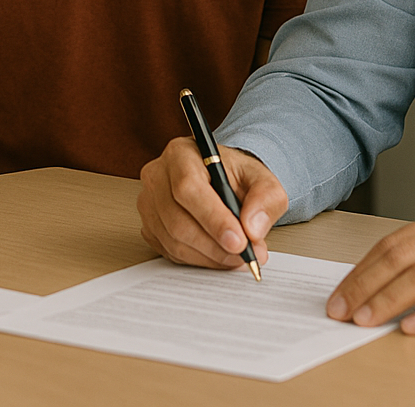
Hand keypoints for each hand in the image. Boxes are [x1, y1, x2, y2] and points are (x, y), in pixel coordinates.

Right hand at [138, 136, 288, 269]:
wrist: (222, 180)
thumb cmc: (235, 175)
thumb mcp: (261, 178)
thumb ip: (266, 198)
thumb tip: (253, 228)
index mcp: (181, 154)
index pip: (188, 189)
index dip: (213, 219)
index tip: (239, 241)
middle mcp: (158, 176)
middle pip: (178, 220)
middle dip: (215, 245)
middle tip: (245, 255)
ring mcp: (148, 203)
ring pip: (174, 240)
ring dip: (209, 256)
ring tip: (237, 257)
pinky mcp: (148, 226)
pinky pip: (170, 251)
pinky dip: (198, 260)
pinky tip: (218, 255)